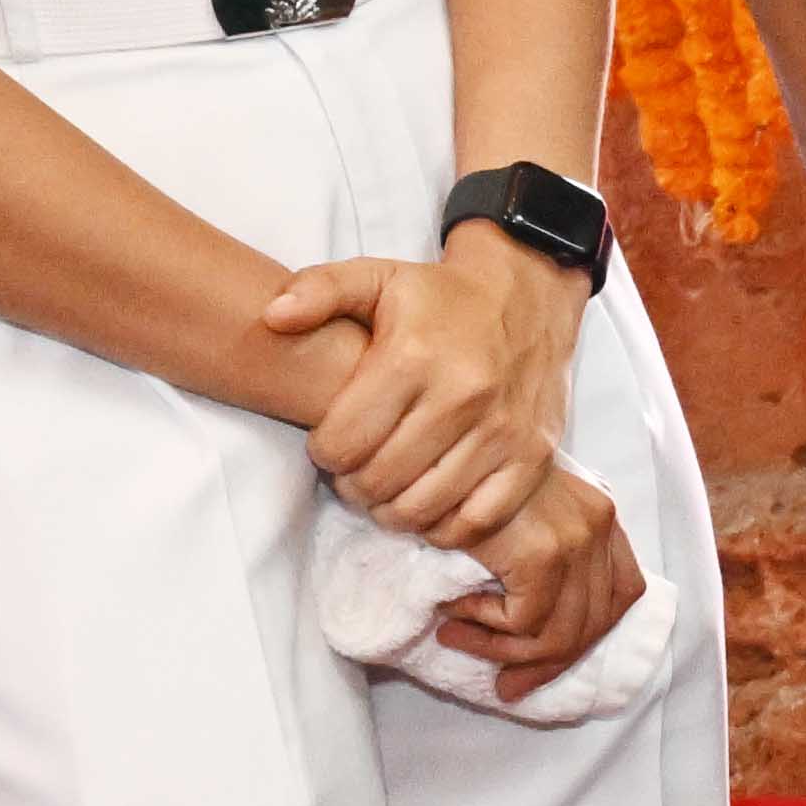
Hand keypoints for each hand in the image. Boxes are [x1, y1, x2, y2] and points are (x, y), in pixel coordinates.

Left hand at [266, 232, 585, 549]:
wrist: (527, 298)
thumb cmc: (441, 297)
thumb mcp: (375, 276)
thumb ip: (318, 290)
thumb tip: (272, 317)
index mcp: (413, 357)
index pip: (347, 440)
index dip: (323, 455)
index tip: (325, 448)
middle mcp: (462, 398)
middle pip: (382, 479)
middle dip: (353, 487)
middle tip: (350, 477)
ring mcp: (503, 432)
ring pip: (426, 506)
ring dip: (392, 513)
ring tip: (382, 496)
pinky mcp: (533, 457)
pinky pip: (480, 519)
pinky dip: (445, 529)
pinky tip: (427, 512)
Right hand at [437, 466, 646, 701]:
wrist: (428, 441)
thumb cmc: (458, 476)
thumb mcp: (516, 511)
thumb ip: (544, 552)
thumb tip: (537, 632)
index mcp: (601, 514)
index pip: (624, 595)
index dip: (589, 637)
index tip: (550, 660)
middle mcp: (598, 525)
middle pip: (593, 624)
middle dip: (546, 667)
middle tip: (506, 687)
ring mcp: (575, 540)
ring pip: (558, 635)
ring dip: (503, 651)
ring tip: (457, 640)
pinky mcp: (542, 555)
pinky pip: (525, 623)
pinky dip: (487, 628)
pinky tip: (455, 609)